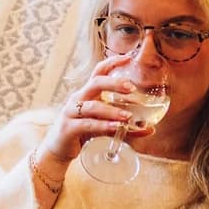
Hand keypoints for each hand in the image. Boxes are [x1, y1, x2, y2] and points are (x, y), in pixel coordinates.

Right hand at [37, 51, 155, 164]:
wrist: (58, 151)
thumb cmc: (82, 134)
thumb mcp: (103, 126)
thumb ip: (124, 126)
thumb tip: (150, 128)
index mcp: (86, 94)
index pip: (98, 72)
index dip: (112, 63)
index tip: (128, 58)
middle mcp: (78, 99)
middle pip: (96, 83)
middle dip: (114, 83)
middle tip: (132, 87)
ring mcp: (71, 113)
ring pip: (93, 106)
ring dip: (112, 111)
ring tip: (128, 117)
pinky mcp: (69, 128)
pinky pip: (88, 124)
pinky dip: (103, 125)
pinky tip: (115, 127)